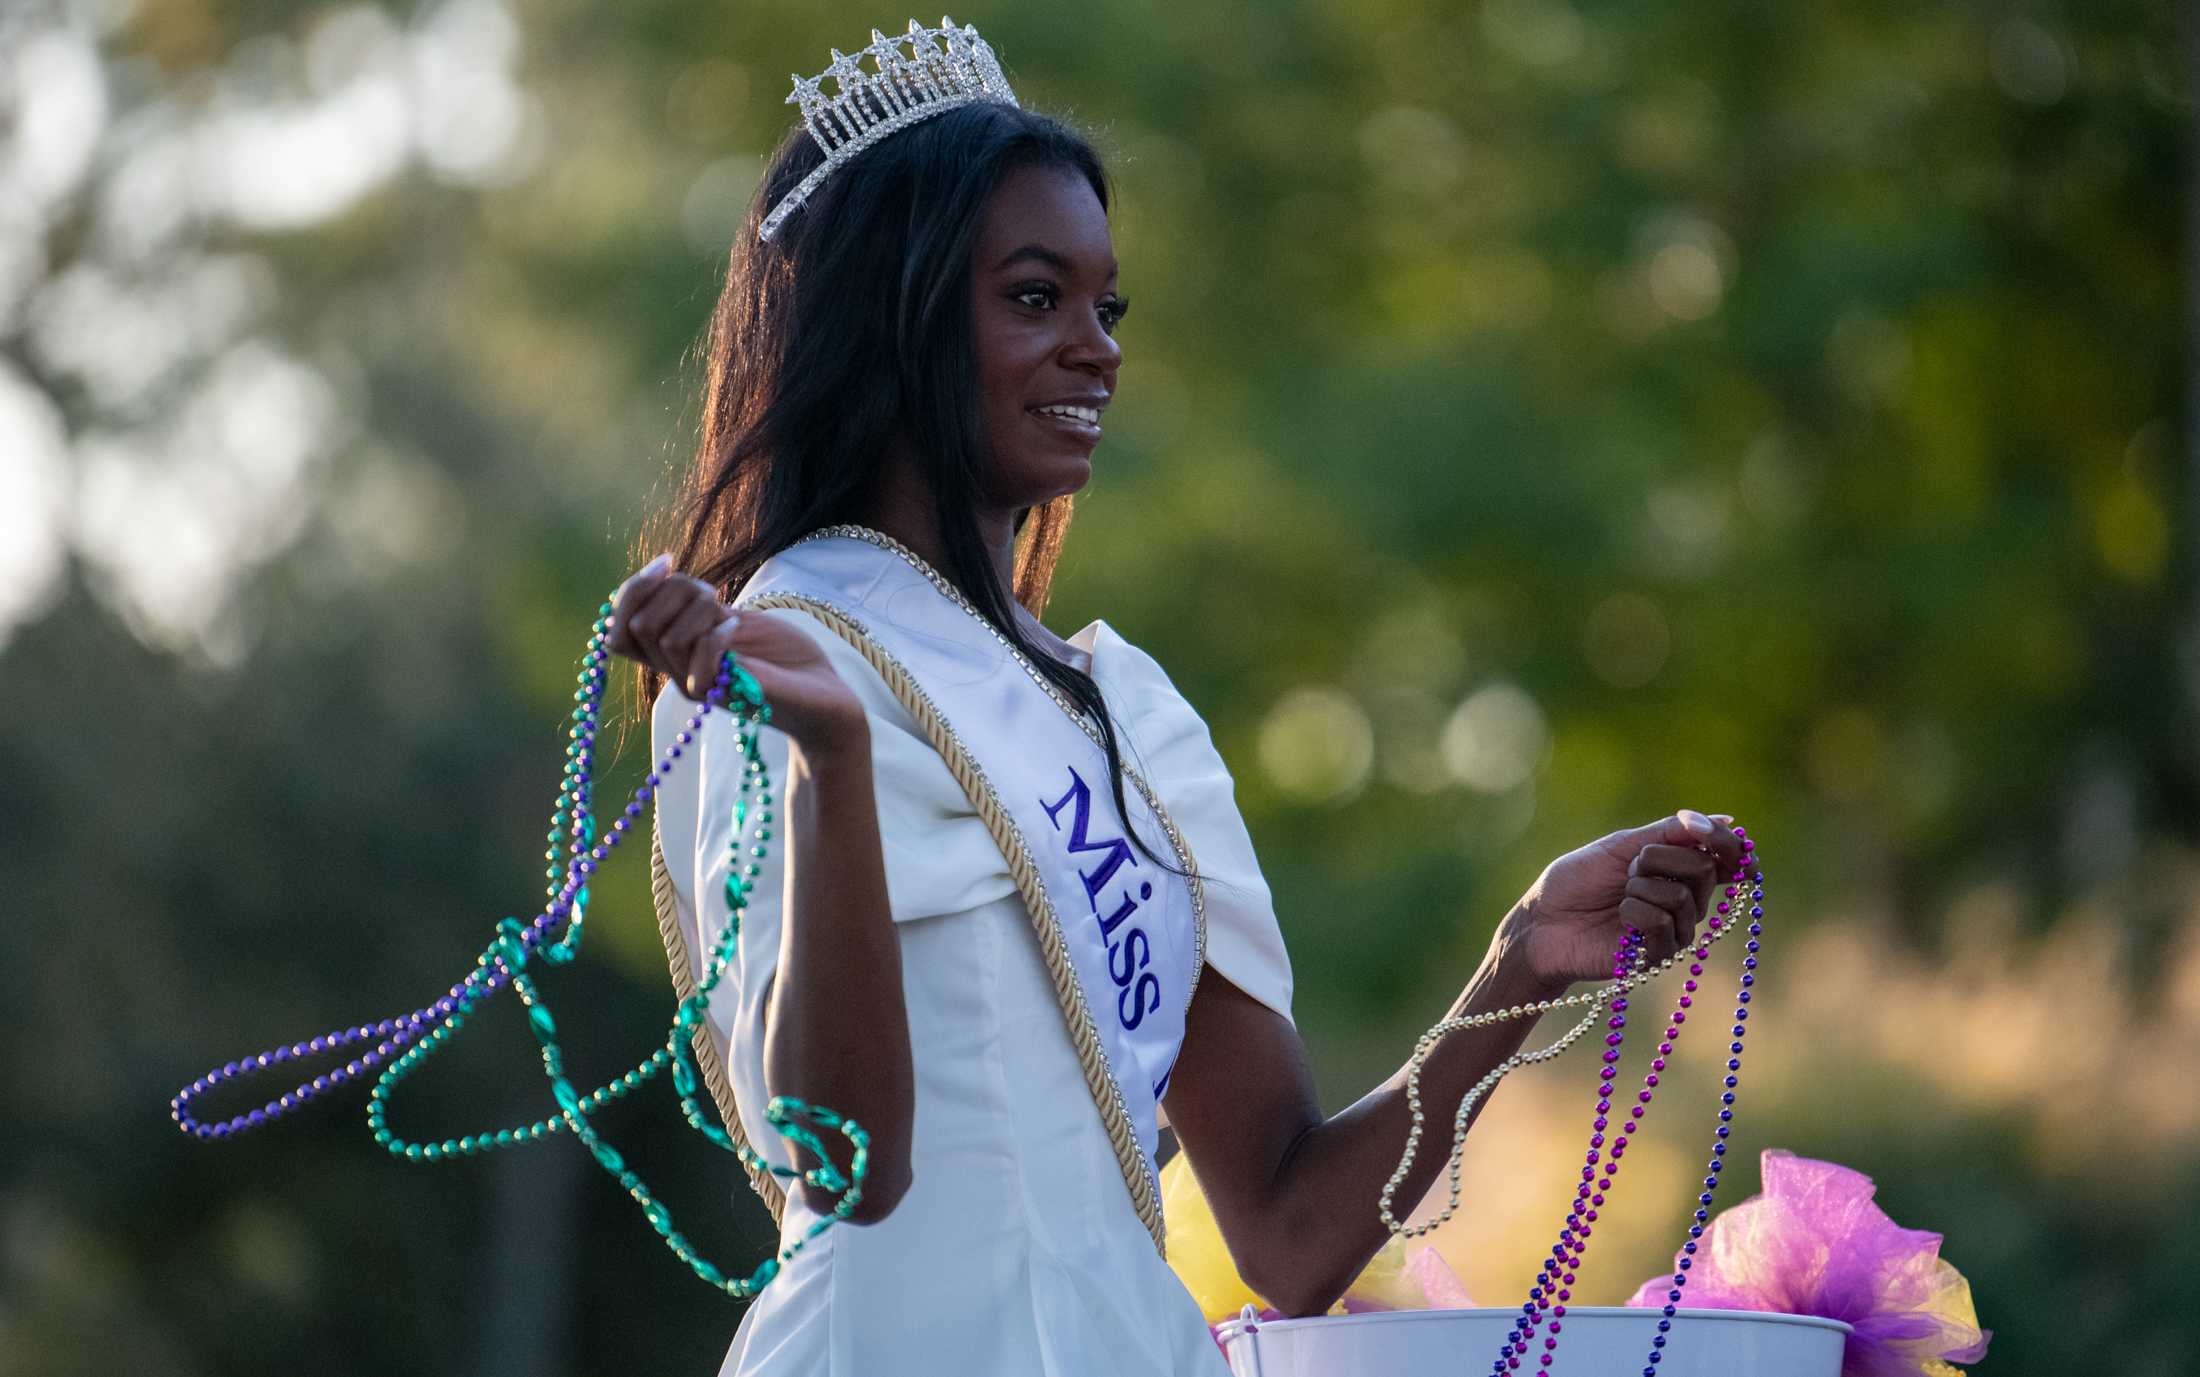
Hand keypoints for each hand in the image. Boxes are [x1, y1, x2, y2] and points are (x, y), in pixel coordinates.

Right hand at [606, 554, 866, 754]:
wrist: (825, 694)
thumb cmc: (782, 657)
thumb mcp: (730, 619)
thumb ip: (696, 606)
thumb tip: (661, 572)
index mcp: (674, 654)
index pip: (615, 629)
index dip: (631, 590)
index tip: (667, 561)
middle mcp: (676, 672)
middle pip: (635, 625)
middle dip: (672, 591)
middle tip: (713, 594)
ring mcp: (698, 686)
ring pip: (663, 637)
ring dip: (697, 609)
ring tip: (728, 612)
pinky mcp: (725, 694)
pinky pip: (698, 660)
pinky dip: (716, 633)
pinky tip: (737, 627)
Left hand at [1496, 810, 1752, 991]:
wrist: (1543, 919)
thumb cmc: (1577, 880)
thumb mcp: (1622, 845)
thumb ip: (1671, 832)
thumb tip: (1726, 819)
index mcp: (1679, 871)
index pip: (1726, 858)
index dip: (1729, 845)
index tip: (1708, 833)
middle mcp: (1685, 901)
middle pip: (1705, 870)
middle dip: (1660, 858)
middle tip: (1630, 867)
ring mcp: (1674, 929)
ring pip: (1683, 897)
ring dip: (1641, 887)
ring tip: (1619, 896)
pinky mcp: (1659, 955)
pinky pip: (1664, 924)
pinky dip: (1635, 912)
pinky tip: (1619, 919)